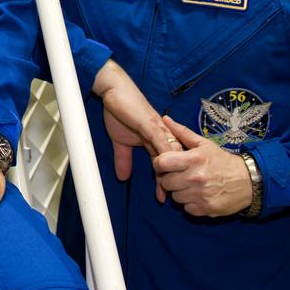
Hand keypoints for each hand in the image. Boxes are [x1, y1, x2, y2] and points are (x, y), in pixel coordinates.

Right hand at [92, 60, 181, 200]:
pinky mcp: (151, 124)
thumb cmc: (119, 111)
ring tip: (168, 188)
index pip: (166, 165)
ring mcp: (159, 130)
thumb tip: (122, 177)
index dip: (165, 182)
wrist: (114, 90)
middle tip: (171, 199)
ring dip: (172, 171)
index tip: (164, 199)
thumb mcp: (120, 141)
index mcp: (157, 140)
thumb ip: (124, 159)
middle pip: (174, 162)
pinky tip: (164, 167)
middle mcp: (162, 135)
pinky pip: (161, 141)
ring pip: (172, 154)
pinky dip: (164, 154)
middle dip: (174, 180)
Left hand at [152, 116, 253, 216]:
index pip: (161, 163)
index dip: (160, 163)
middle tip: (180, 175)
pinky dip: (190, 203)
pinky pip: (186, 209)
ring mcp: (201, 195)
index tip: (166, 164)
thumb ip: (182, 133)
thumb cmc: (223, 161)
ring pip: (175, 197)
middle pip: (166, 182)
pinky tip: (198, 195)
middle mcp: (196, 178)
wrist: (249, 181)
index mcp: (194, 160)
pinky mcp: (206, 209)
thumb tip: (166, 120)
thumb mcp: (204, 144)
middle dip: (170, 178)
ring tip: (191, 185)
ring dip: (180, 192)